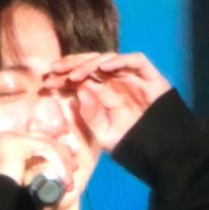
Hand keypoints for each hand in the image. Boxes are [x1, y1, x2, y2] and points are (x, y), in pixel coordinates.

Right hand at [0, 131, 77, 190]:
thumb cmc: (11, 207)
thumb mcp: (27, 186)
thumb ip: (37, 174)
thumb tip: (56, 168)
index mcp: (3, 150)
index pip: (35, 142)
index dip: (54, 152)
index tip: (68, 167)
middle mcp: (4, 141)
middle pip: (41, 139)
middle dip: (62, 154)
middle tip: (74, 170)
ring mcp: (7, 140)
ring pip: (46, 143)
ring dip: (62, 162)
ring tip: (69, 182)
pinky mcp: (13, 144)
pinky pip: (45, 148)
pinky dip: (58, 163)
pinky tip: (64, 178)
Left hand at [45, 52, 171, 150]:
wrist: (160, 149)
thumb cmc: (131, 142)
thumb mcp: (104, 134)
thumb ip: (90, 116)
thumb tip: (79, 93)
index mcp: (102, 94)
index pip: (80, 79)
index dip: (64, 78)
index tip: (48, 81)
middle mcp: (114, 82)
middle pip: (90, 65)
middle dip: (71, 66)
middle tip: (53, 71)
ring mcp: (131, 77)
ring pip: (108, 60)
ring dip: (90, 64)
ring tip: (74, 74)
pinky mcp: (148, 76)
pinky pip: (134, 61)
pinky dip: (119, 60)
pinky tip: (103, 66)